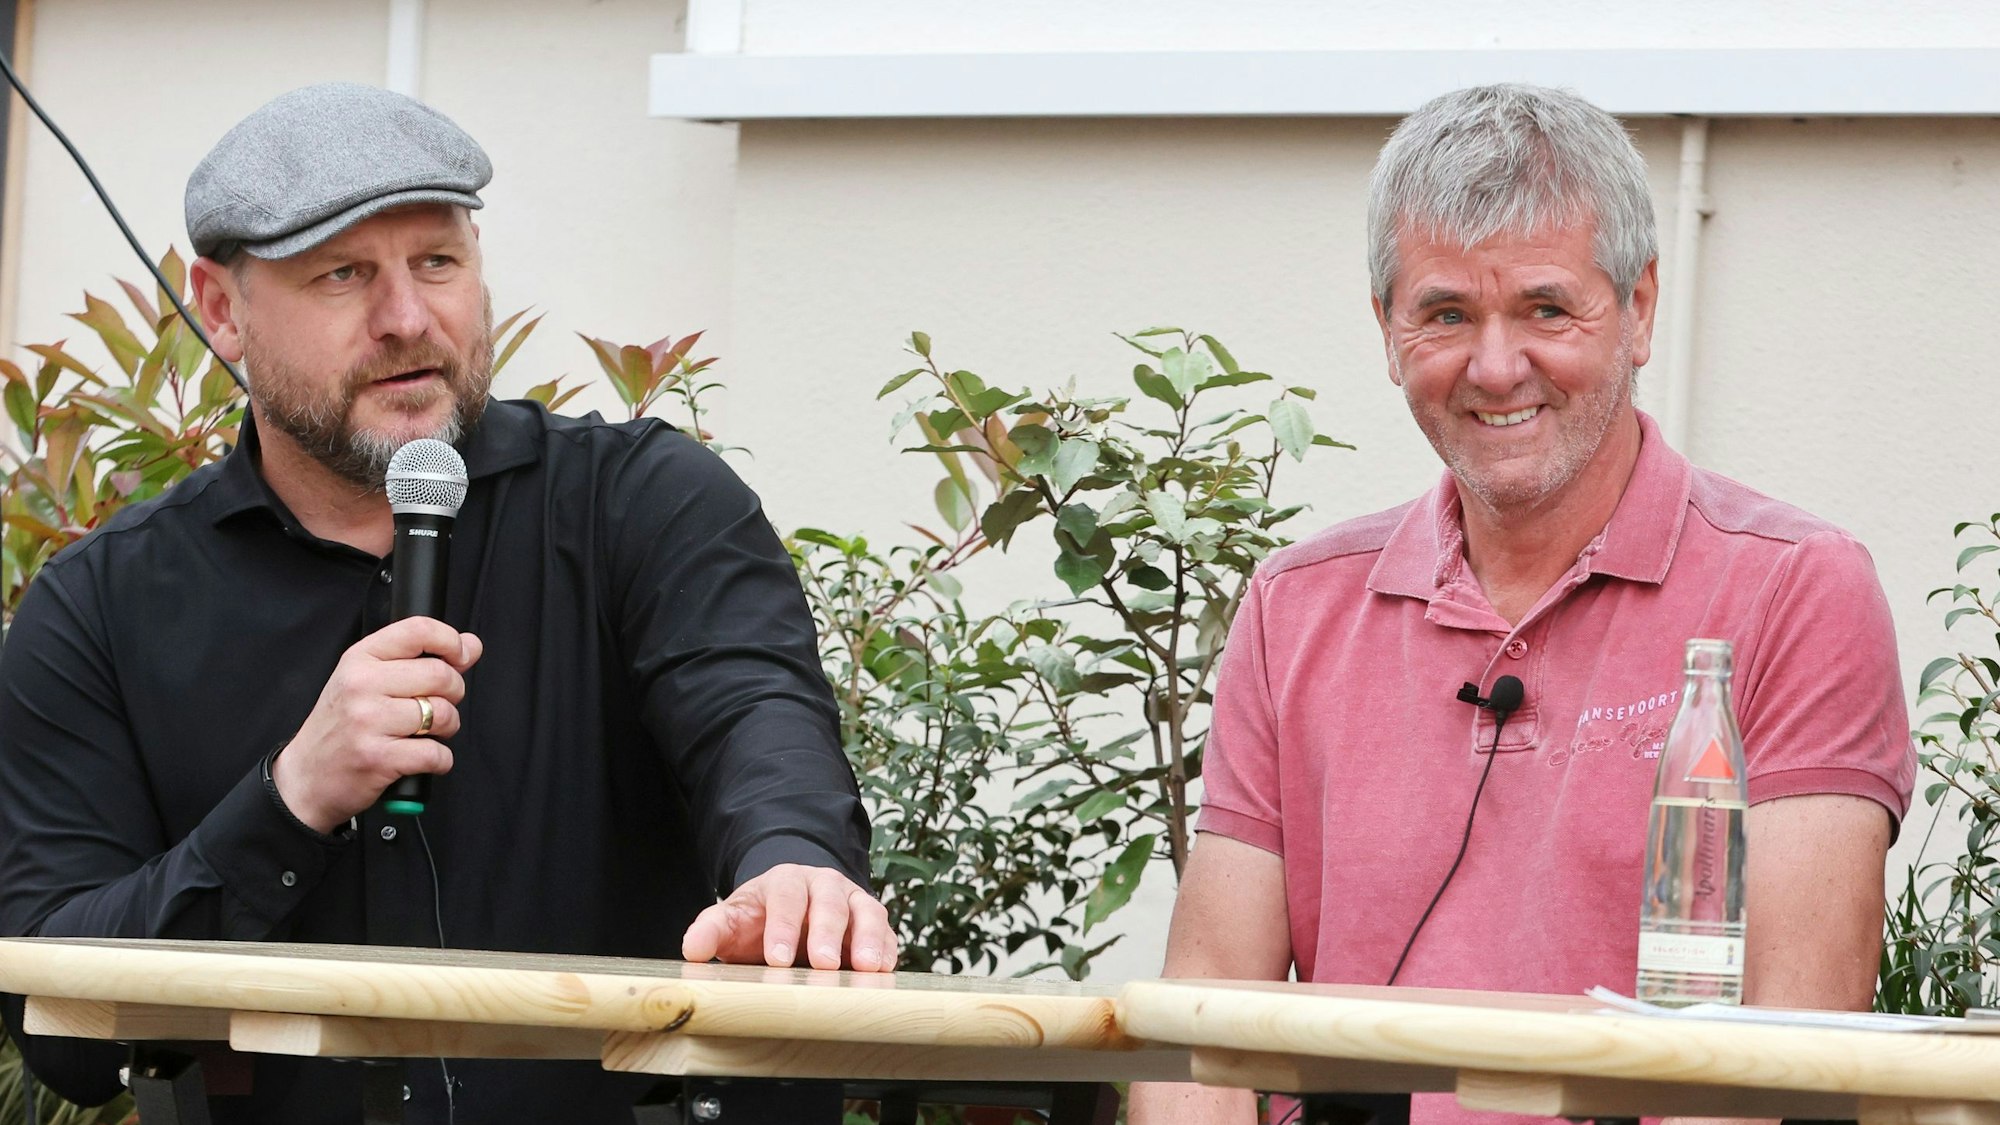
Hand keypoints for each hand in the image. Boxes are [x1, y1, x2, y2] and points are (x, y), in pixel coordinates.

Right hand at [271, 617, 482, 831]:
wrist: (306, 778)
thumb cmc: (341, 728)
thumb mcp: (367, 682)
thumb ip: (418, 660)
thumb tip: (471, 645)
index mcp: (360, 659)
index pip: (419, 630)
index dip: (452, 641)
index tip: (460, 656)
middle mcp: (362, 685)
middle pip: (441, 674)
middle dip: (454, 692)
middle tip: (439, 705)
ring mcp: (368, 721)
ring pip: (442, 713)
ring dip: (447, 728)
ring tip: (428, 733)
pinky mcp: (378, 757)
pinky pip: (436, 753)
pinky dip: (440, 760)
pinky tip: (423, 758)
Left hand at [681, 863, 896, 971]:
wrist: (790, 911)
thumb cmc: (760, 921)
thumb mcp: (733, 921)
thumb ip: (712, 930)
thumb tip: (692, 948)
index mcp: (785, 881)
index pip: (785, 897)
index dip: (782, 927)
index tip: (777, 959)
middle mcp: (824, 885)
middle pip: (829, 901)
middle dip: (828, 933)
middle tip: (824, 965)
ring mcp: (853, 901)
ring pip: (867, 912)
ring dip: (869, 938)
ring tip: (868, 968)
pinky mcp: (874, 922)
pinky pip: (887, 932)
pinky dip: (888, 950)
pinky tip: (885, 971)